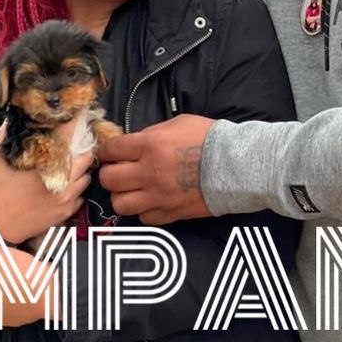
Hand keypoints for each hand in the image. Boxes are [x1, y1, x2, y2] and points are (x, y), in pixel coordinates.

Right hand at [0, 121, 91, 243]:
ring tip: (72, 163)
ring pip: (86, 177)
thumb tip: (11, 118)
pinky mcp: (67, 212)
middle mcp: (61, 181)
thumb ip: (4, 137)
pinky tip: (67, 183)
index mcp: (45, 166)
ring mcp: (66, 198)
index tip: (77, 116)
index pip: (67, 139)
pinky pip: (81, 195)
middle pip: (85, 158)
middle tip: (78, 141)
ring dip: (81, 169)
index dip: (74, 125)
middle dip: (82, 148)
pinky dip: (77, 187)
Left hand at [97, 114, 215, 224]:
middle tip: (119, 170)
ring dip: (122, 195)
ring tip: (132, 189)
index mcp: (149, 146)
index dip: (105, 150)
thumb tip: (134, 143)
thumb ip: (152, 133)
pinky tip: (151, 201)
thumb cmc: (209, 139)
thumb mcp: (178, 123)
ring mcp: (158, 197)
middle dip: (109, 173)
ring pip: (120, 204)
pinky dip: (143, 210)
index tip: (108, 152)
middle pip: (108, 179)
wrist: (236, 166)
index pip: (110, 150)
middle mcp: (148, 173)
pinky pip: (143, 218)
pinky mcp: (170, 213)